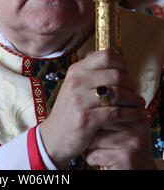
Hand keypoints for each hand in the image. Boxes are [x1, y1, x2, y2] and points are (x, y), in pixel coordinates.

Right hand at [39, 49, 149, 168]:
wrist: (54, 137)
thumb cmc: (71, 111)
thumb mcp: (76, 87)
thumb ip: (93, 75)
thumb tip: (120, 65)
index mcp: (76, 70)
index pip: (106, 56)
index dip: (122, 63)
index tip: (127, 74)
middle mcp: (76, 81)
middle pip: (115, 74)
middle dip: (131, 84)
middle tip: (135, 92)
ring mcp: (79, 99)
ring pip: (117, 93)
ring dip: (133, 100)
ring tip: (139, 104)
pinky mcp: (86, 118)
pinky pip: (116, 113)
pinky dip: (130, 114)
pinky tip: (135, 115)